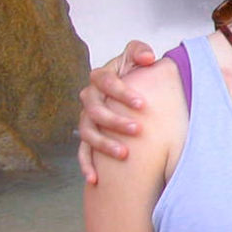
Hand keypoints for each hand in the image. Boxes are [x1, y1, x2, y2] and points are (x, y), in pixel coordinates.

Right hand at [77, 40, 156, 183]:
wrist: (132, 91)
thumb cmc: (137, 73)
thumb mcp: (139, 58)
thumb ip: (141, 52)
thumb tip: (148, 58)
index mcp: (101, 77)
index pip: (104, 81)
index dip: (121, 92)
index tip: (142, 104)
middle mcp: (89, 98)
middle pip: (94, 109)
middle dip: (115, 120)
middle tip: (138, 130)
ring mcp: (86, 118)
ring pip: (88, 133)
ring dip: (103, 144)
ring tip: (124, 154)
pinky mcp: (88, 137)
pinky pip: (82, 152)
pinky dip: (86, 165)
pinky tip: (94, 179)